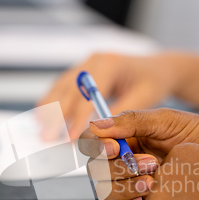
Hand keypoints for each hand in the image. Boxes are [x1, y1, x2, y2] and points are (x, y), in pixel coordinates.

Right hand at [38, 52, 198, 139]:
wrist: (156, 68)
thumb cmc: (154, 82)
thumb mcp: (144, 99)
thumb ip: (122, 114)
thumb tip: (100, 132)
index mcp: (110, 64)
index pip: (87, 94)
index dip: (78, 118)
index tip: (71, 138)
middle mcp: (94, 61)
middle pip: (68, 89)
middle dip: (56, 115)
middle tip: (47, 138)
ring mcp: (85, 64)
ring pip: (60, 87)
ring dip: (49, 109)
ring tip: (41, 130)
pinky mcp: (81, 71)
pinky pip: (62, 87)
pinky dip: (52, 102)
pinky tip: (44, 118)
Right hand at [79, 108, 198, 199]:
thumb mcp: (167, 120)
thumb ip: (132, 121)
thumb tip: (97, 124)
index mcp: (124, 138)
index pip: (92, 142)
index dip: (95, 147)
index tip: (115, 147)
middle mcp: (122, 161)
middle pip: (95, 170)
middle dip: (119, 168)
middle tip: (150, 164)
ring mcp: (129, 184)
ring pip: (104, 191)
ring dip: (124, 187)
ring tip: (153, 182)